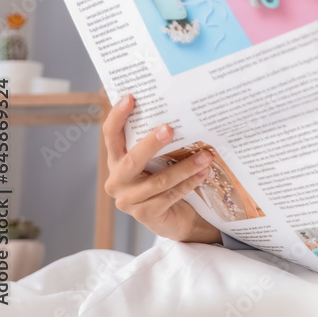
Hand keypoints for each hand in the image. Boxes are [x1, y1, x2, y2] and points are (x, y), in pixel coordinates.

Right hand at [102, 94, 221, 243]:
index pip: (111, 136)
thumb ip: (157, 144)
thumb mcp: (156, 161)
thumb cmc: (163, 181)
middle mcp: (117, 181)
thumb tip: (177, 113)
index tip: (130, 97)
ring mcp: (129, 201)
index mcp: (116, 162)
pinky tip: (203, 173)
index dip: (117, 116)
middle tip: (170, 128)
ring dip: (185, 167)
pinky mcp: (146, 215)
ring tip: (206, 156)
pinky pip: (171, 195)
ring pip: (160, 180)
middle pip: (133, 160)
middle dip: (152, 143)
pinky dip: (189, 183)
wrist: (172, 218)